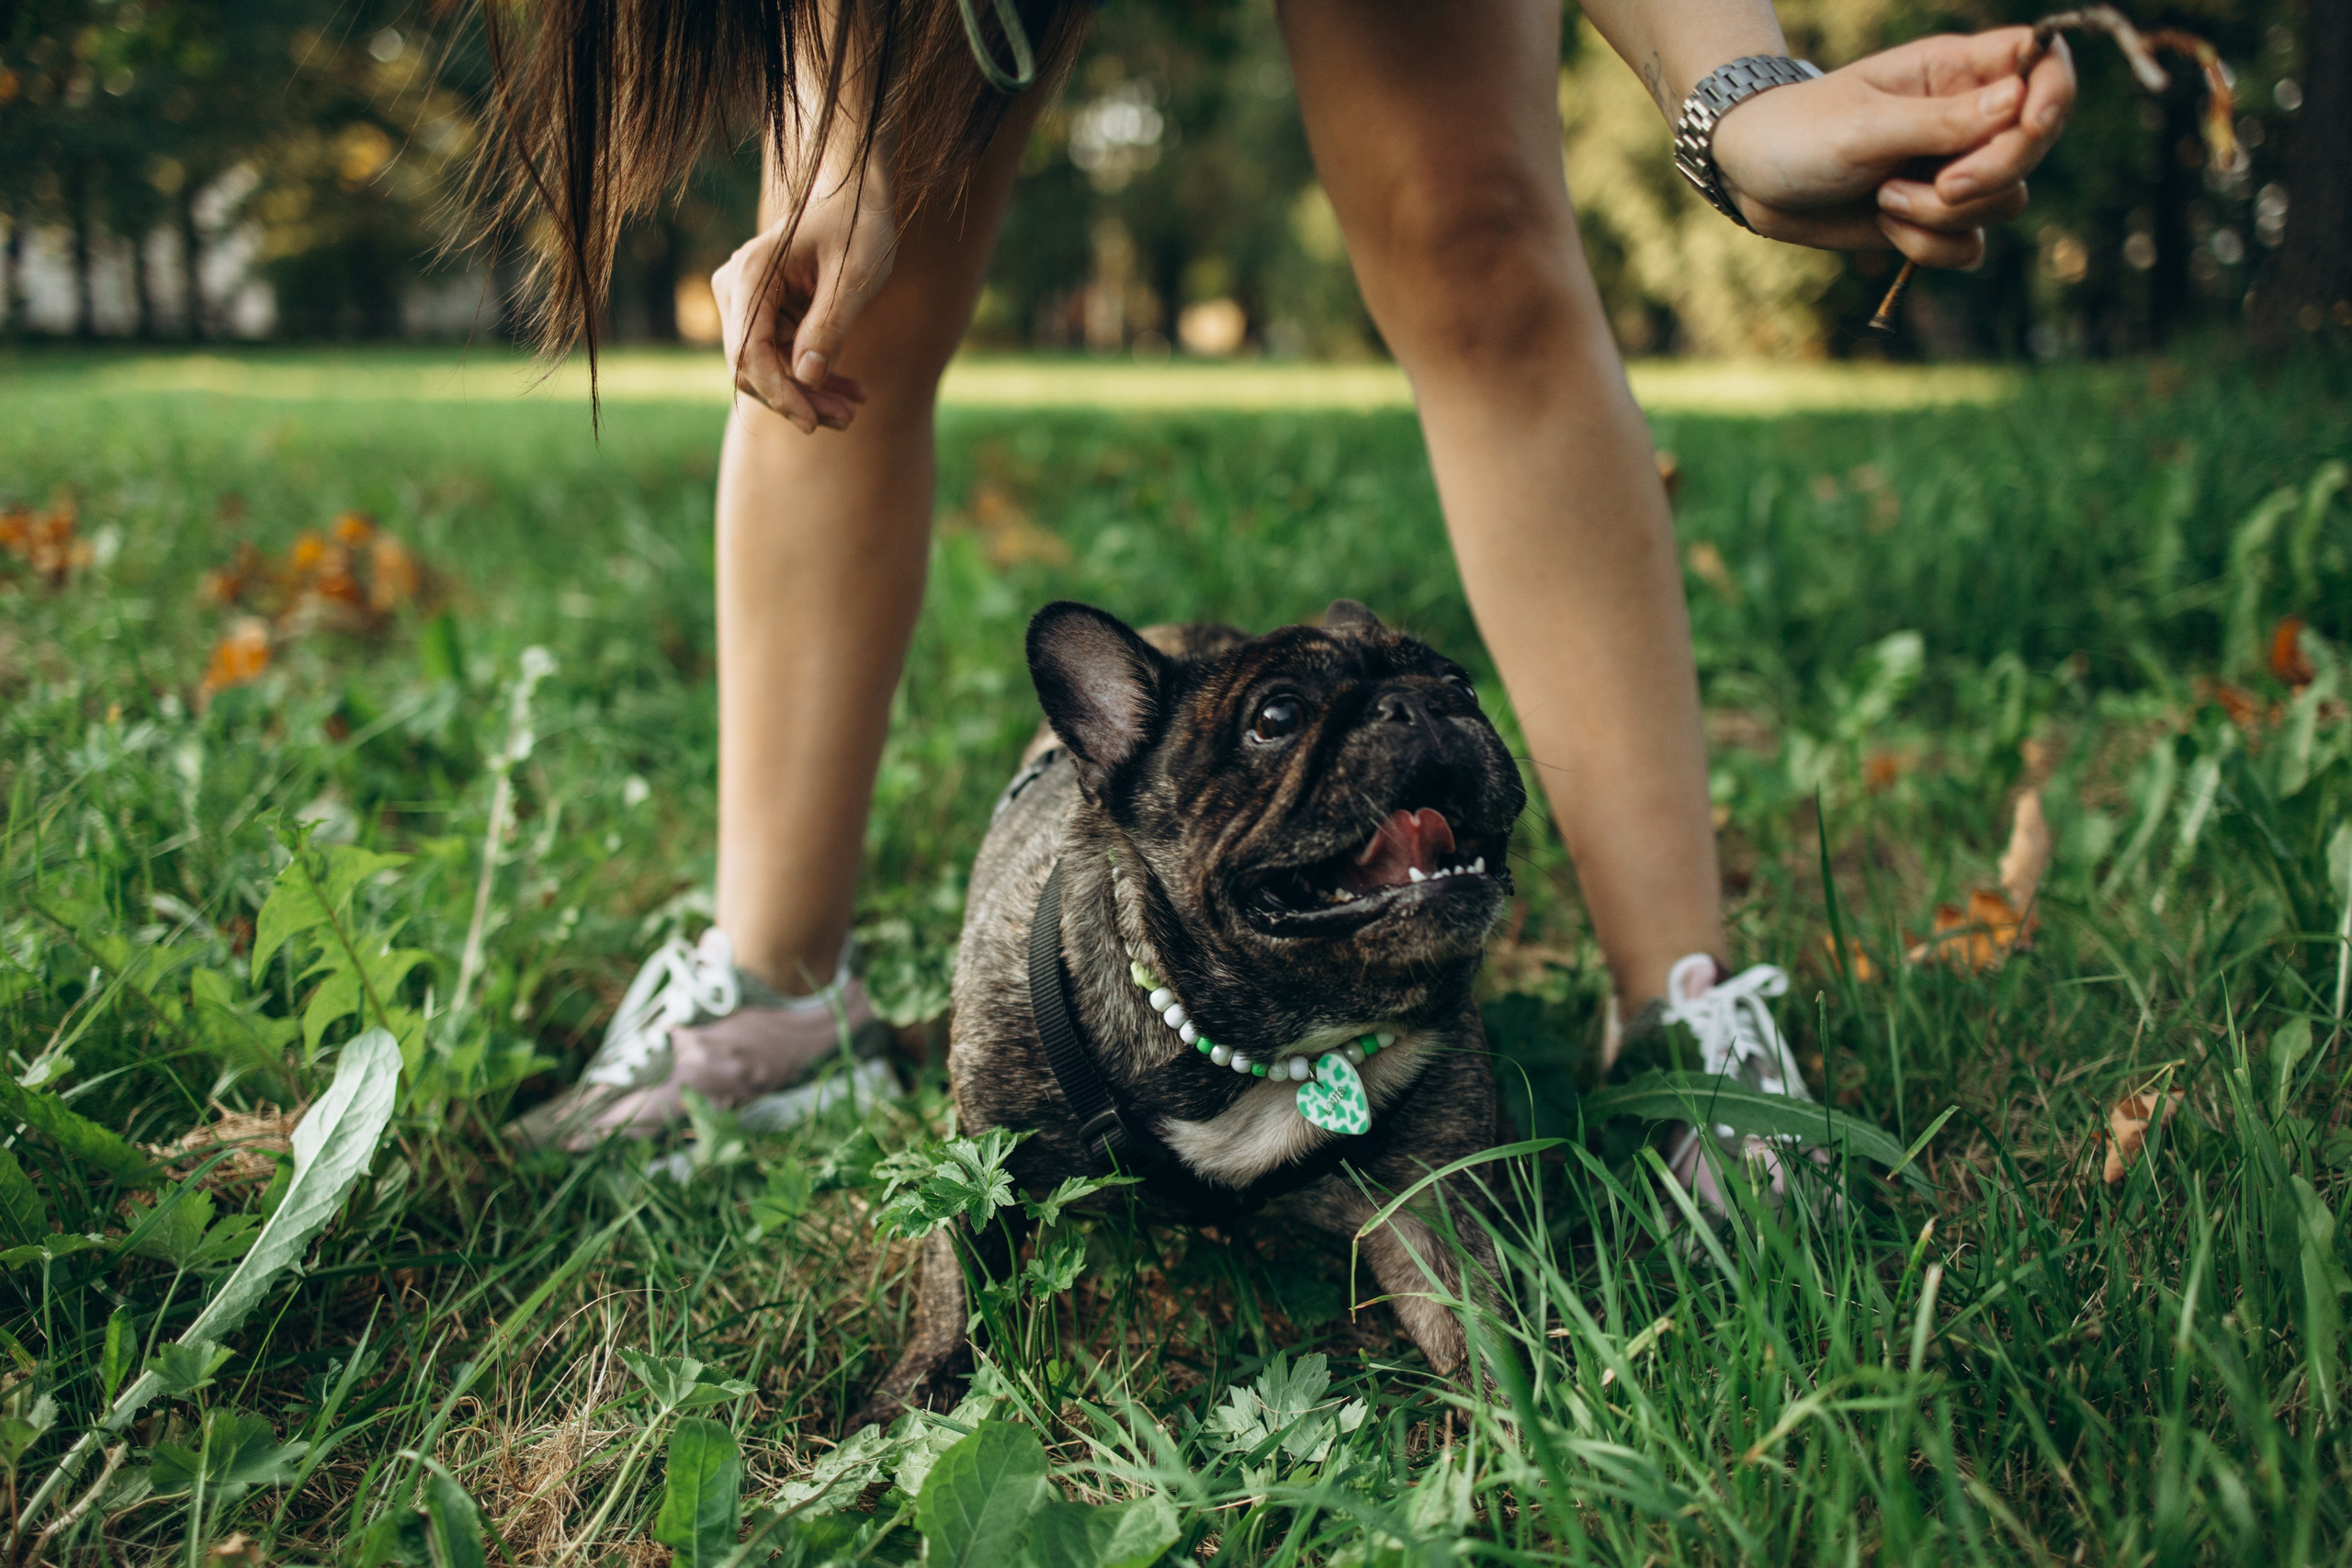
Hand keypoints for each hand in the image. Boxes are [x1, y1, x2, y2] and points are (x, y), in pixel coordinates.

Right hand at [710, 156, 891, 432]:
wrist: (854, 195)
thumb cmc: (857, 225)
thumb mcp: (855, 276)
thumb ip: (830, 325)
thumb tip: (806, 379)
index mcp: (752, 275)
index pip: (749, 352)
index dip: (778, 392)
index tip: (812, 421)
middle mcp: (736, 288)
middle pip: (752, 365)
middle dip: (796, 398)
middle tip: (846, 420)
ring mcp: (746, 301)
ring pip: (767, 367)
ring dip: (808, 393)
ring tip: (853, 411)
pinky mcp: (764, 312)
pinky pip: (780, 356)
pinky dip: (812, 376)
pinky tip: (851, 392)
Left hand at [1707, 27, 2075, 269]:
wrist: (1753, 178)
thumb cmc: (1801, 132)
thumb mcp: (1865, 125)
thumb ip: (1939, 120)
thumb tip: (2017, 101)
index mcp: (1956, 71)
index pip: (2043, 64)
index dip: (2055, 93)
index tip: (2032, 123)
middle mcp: (1966, 118)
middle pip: (2034, 146)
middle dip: (1993, 175)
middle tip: (1943, 184)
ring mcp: (1955, 169)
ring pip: (2006, 203)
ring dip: (1947, 216)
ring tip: (1886, 199)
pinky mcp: (1935, 218)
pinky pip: (1969, 246)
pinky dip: (1930, 247)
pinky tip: (1884, 224)